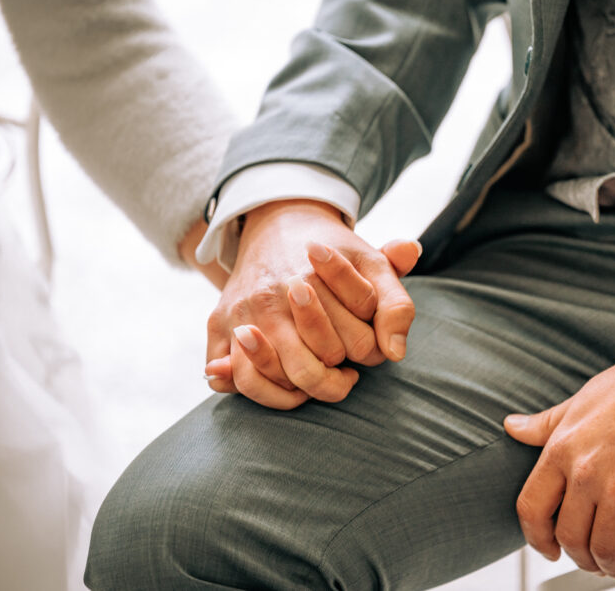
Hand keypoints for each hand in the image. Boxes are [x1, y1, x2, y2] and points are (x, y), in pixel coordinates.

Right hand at [204, 237, 420, 381]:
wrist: (278, 222)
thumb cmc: (335, 253)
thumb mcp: (373, 266)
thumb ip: (396, 305)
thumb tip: (395, 353)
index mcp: (318, 277)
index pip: (361, 344)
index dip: (370, 353)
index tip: (365, 344)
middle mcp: (276, 293)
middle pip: (318, 365)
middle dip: (340, 374)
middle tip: (344, 365)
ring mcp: (245, 310)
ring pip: (279, 377)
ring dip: (304, 389)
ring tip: (319, 375)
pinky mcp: (218, 322)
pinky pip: (240, 379)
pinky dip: (266, 391)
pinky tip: (287, 381)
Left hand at [504, 337, 614, 579]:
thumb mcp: (579, 401)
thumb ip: (544, 424)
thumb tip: (513, 426)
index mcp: (562, 450)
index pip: (531, 508)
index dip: (536, 538)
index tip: (547, 548)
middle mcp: (586, 473)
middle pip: (569, 537)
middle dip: (579, 557)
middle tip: (592, 559)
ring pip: (605, 550)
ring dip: (612, 567)